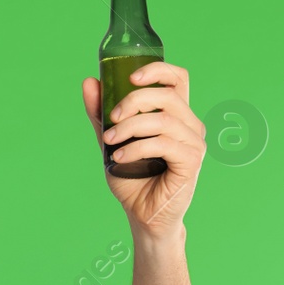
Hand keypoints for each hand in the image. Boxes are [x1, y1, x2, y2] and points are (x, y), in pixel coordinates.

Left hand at [81, 61, 206, 233]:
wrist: (142, 214)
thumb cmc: (132, 178)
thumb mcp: (112, 141)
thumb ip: (101, 114)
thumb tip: (90, 81)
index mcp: (175, 114)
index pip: (178, 78)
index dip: (157, 70)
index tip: (130, 77)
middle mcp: (190, 124)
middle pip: (167, 95)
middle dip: (134, 101)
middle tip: (111, 118)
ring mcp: (194, 142)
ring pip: (163, 120)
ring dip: (130, 128)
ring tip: (110, 142)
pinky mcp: (191, 161)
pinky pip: (163, 144)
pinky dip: (136, 147)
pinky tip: (120, 158)